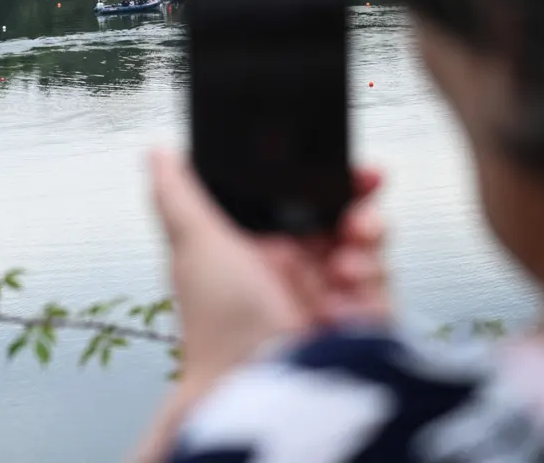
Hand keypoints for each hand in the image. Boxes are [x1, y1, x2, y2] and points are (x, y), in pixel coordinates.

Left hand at [130, 149, 387, 462]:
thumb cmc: (217, 325)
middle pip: (347, 222)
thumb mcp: (194, 244)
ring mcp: (328, 300)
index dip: (334, 181)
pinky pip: (383, 298)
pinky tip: (347, 305)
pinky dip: (372, 297)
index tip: (357, 170)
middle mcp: (294, 270)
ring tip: (346, 270)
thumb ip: (180, 194)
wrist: (255, 392)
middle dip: (362, 214)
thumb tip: (160, 152)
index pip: (307, 198)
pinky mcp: (356, 331)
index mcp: (260, 245)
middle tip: (358, 222)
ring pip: (370, 256)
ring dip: (367, 256)